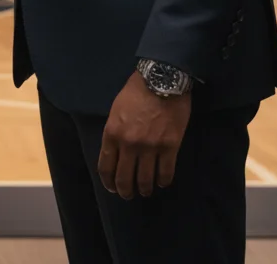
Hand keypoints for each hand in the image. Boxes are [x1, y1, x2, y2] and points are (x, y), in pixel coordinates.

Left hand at [97, 71, 191, 199]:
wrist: (161, 80)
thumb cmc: (136, 91)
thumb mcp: (116, 110)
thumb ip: (114, 132)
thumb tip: (116, 150)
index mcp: (112, 134)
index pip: (106, 166)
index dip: (108, 182)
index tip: (112, 188)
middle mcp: (129, 144)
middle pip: (124, 178)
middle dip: (125, 191)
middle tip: (128, 195)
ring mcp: (150, 147)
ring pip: (145, 179)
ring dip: (144, 189)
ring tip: (145, 191)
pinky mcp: (170, 147)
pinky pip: (165, 172)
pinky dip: (163, 181)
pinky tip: (162, 182)